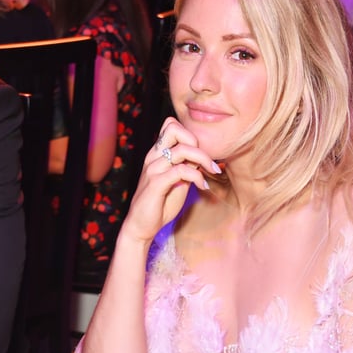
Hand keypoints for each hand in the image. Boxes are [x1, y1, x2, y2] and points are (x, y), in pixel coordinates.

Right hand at [118, 118, 219, 243]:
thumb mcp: (177, 182)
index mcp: (157, 155)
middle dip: (196, 141)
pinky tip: (203, 186)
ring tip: (212, 173)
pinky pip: (181, 170)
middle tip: (208, 161)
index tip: (201, 154)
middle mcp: (153, 158)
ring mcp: (153, 169)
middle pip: (174, 128)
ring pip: (182, 150)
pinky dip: (197, 177)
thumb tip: (203, 158)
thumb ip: (187, 167)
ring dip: (203, 159)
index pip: (171, 126)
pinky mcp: (156, 184)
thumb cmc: (160, 204)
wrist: (141, 226)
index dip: (190, 134)